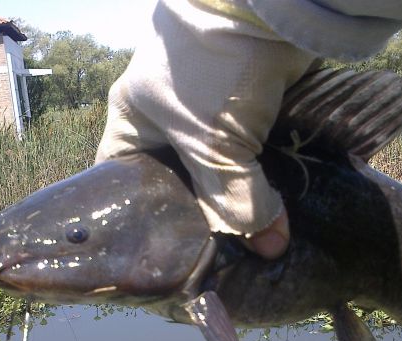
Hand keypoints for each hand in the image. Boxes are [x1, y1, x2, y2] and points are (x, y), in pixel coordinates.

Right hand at [95, 0, 312, 257]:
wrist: (266, 1)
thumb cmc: (211, 71)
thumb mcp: (213, 144)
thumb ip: (236, 201)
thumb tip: (269, 248)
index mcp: (134, 118)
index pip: (124, 180)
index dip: (141, 218)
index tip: (165, 252)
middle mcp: (165, 114)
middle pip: (179, 179)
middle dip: (202, 213)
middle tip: (222, 253)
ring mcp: (208, 105)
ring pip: (219, 166)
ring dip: (239, 194)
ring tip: (255, 237)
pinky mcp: (247, 101)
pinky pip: (251, 149)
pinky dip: (263, 174)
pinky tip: (277, 204)